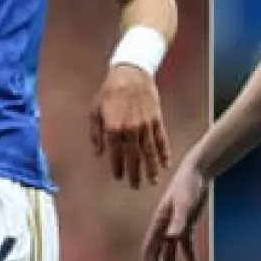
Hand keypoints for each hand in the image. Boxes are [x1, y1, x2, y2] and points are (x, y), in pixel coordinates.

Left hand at [90, 64, 170, 188]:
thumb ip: (96, 133)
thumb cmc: (110, 91)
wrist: (131, 73)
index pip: (116, 153)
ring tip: (153, 181)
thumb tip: (99, 152)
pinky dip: (164, 152)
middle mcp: (131, 129)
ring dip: (151, 168)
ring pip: (149, 151)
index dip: (118, 167)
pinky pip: (161, 139)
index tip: (119, 177)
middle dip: (135, 173)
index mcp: (114, 127)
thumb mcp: (95, 110)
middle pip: (134, 156)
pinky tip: (165, 163)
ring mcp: (145, 125)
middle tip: (136, 186)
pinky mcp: (156, 120)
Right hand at [141, 163, 207, 260]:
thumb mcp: (184, 204)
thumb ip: (178, 221)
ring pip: (171, 253)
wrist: (197, 172)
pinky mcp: (186, 224)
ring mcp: (175, 226)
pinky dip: (189, 258)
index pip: (150, 248)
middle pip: (159, 254)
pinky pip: (185, 246)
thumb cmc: (188, 186)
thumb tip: (172, 238)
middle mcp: (164, 227)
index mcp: (159, 223)